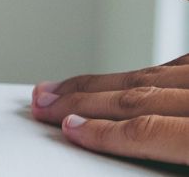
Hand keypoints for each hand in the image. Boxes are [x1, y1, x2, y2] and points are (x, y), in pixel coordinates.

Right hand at [30, 55, 188, 165]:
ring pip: (147, 76)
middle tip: (45, 101)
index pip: (145, 131)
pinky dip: (139, 73)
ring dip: (99, 83)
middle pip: (136, 96)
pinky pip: (173, 64)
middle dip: (81, 100)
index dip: (101, 132)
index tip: (68, 129)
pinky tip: (121, 77)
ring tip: (64, 87)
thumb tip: (129, 148)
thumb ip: (172, 154)